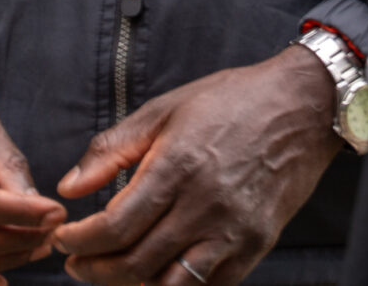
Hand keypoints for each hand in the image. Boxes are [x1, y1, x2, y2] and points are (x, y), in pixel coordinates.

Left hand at [50, 49, 339, 284]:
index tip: (64, 238)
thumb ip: (112, 148)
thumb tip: (69, 186)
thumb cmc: (232, 101)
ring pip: (170, 285)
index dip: (79, 241)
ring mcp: (234, 231)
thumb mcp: (165, 109)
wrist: (304, 105)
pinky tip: (158, 274)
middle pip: (135, 263)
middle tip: (77, 263)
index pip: (114, 226)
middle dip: (95, 270)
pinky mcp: (257, 245)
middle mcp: (205, 205)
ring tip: (112, 273)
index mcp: (177, 166)